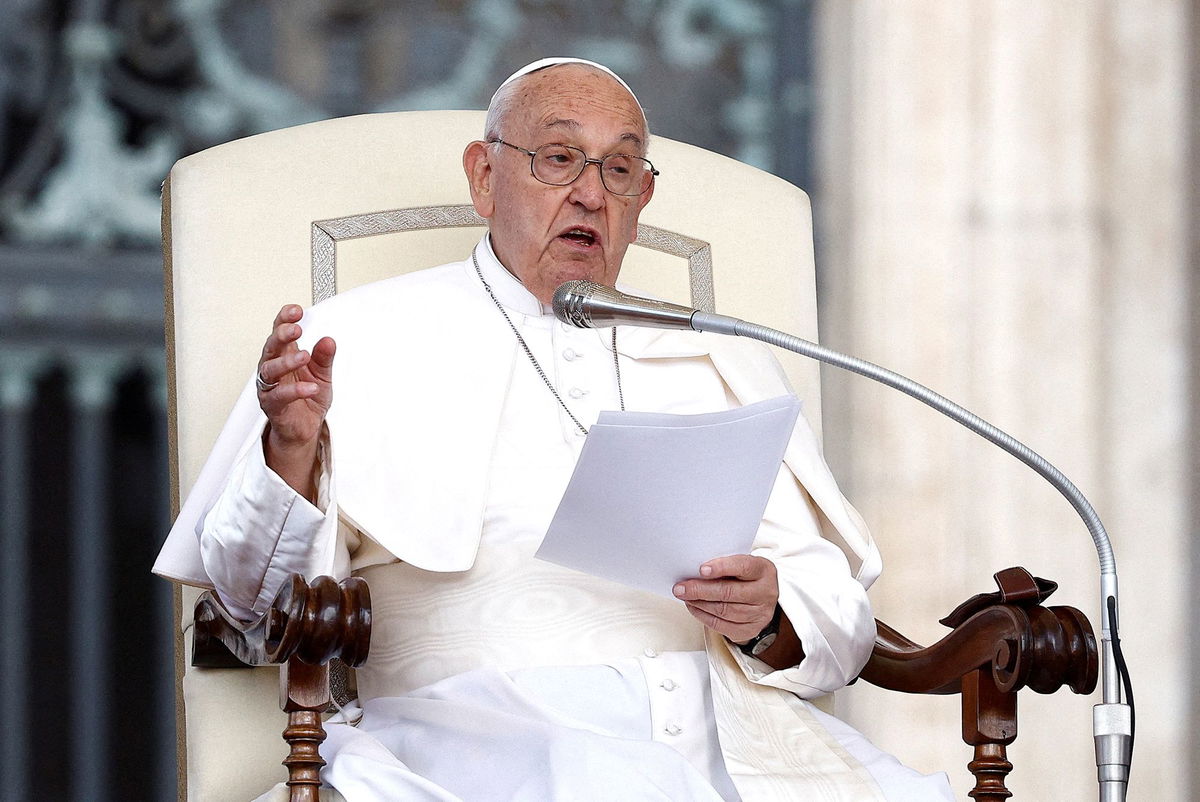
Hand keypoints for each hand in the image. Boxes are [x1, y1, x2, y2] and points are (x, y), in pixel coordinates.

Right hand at [256, 304, 335, 494]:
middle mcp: (274, 368)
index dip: (284, 319)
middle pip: (271, 346)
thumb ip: (324, 358)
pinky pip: (280, 396)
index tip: (296, 311)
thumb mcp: (322, 374)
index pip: (280, 332)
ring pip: (270, 369)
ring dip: (287, 361)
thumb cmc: (308, 398)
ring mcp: (270, 386)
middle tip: (296, 328)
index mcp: (285, 355)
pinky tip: (310, 387)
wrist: (304, 428)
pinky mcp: (272, 405)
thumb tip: (329, 340)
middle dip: (281, 335)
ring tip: (304, 356)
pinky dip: (296, 391)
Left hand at [672, 555, 778, 644]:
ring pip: (724, 610)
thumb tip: (694, 570)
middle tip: (681, 588)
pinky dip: (703, 616)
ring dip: (699, 604)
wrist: (761, 599)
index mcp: (764, 570)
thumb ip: (724, 564)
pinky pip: (721, 625)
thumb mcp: (741, 564)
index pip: (743, 566)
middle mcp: (766, 592)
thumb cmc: (746, 577)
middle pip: (729, 592)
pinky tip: (694, 607)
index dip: (722, 567)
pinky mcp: (750, 629)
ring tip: (685, 596)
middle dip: (701, 590)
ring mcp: (760, 614)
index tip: (701, 569)